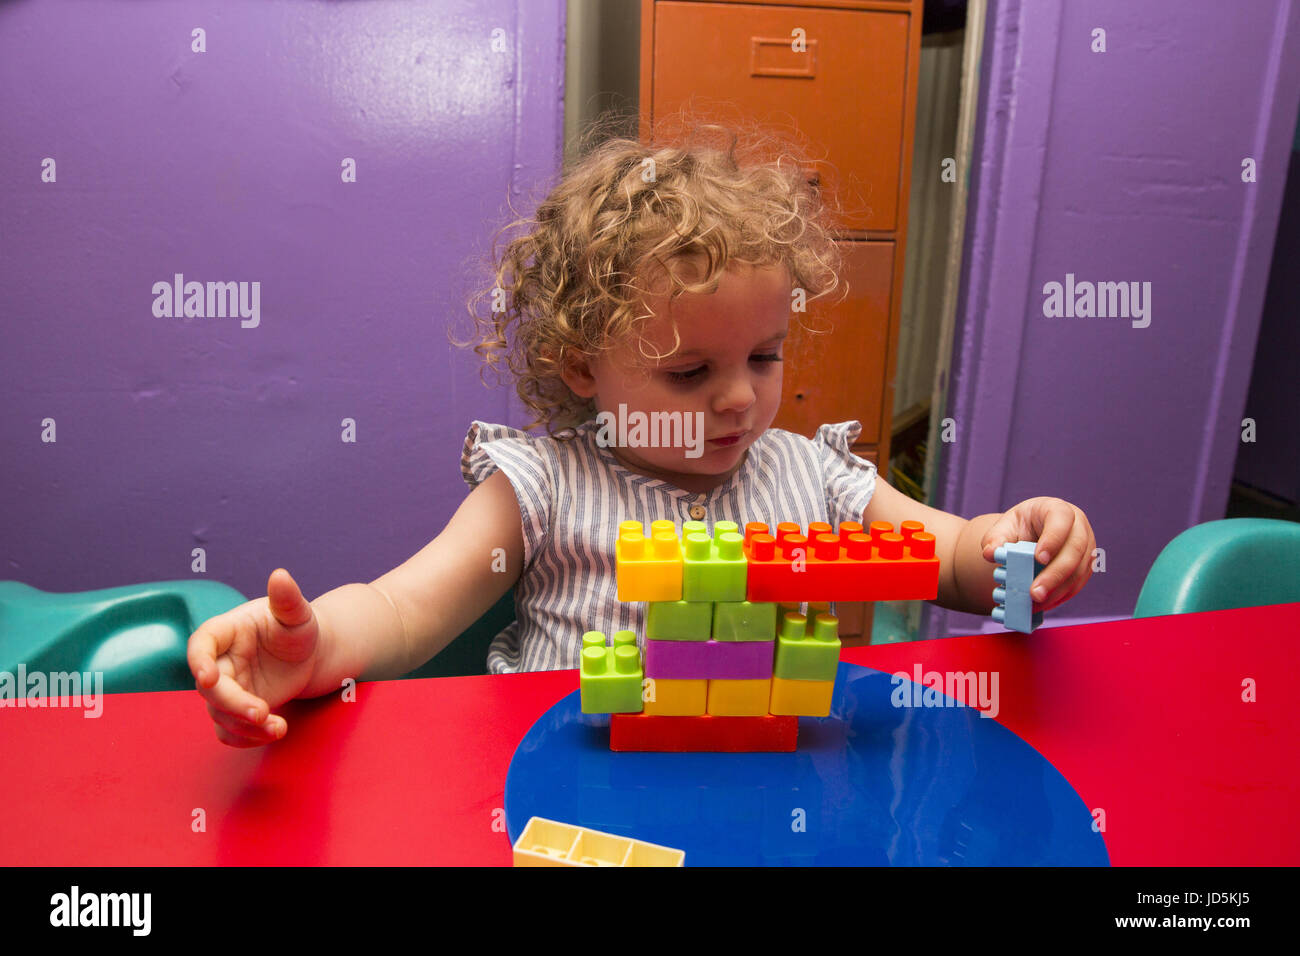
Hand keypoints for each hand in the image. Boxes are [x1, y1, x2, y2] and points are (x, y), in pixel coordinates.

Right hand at [186, 568, 320, 746]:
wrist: (309, 654)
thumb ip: (287, 598)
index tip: (207, 677)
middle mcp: (220, 661)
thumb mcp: (297, 613)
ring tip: (278, 727)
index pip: (202, 644)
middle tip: (262, 713)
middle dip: (233, 704)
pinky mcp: (236, 710)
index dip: (199, 661)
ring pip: (219, 714)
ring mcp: (227, 688)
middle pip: (210, 688)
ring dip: (244, 726)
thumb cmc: (298, 628)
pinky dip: (247, 738)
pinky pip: (229, 731)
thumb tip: (281, 575)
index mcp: (227, 632)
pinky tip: (272, 733)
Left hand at [981, 497, 1095, 612]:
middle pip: (1074, 550)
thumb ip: (994, 538)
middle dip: (1055, 574)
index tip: (1039, 558)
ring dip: (1058, 591)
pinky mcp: (1085, 567)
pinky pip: (1077, 584)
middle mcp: (1079, 527)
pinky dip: (1060, 597)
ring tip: (1035, 604)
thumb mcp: (1005, 526)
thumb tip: (990, 553)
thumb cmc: (1020, 526)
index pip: (1061, 519)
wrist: (1032, 535)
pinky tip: (1043, 605)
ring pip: (1079, 571)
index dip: (1053, 539)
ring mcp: (1086, 548)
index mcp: (1058, 510)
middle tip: (1035, 593)